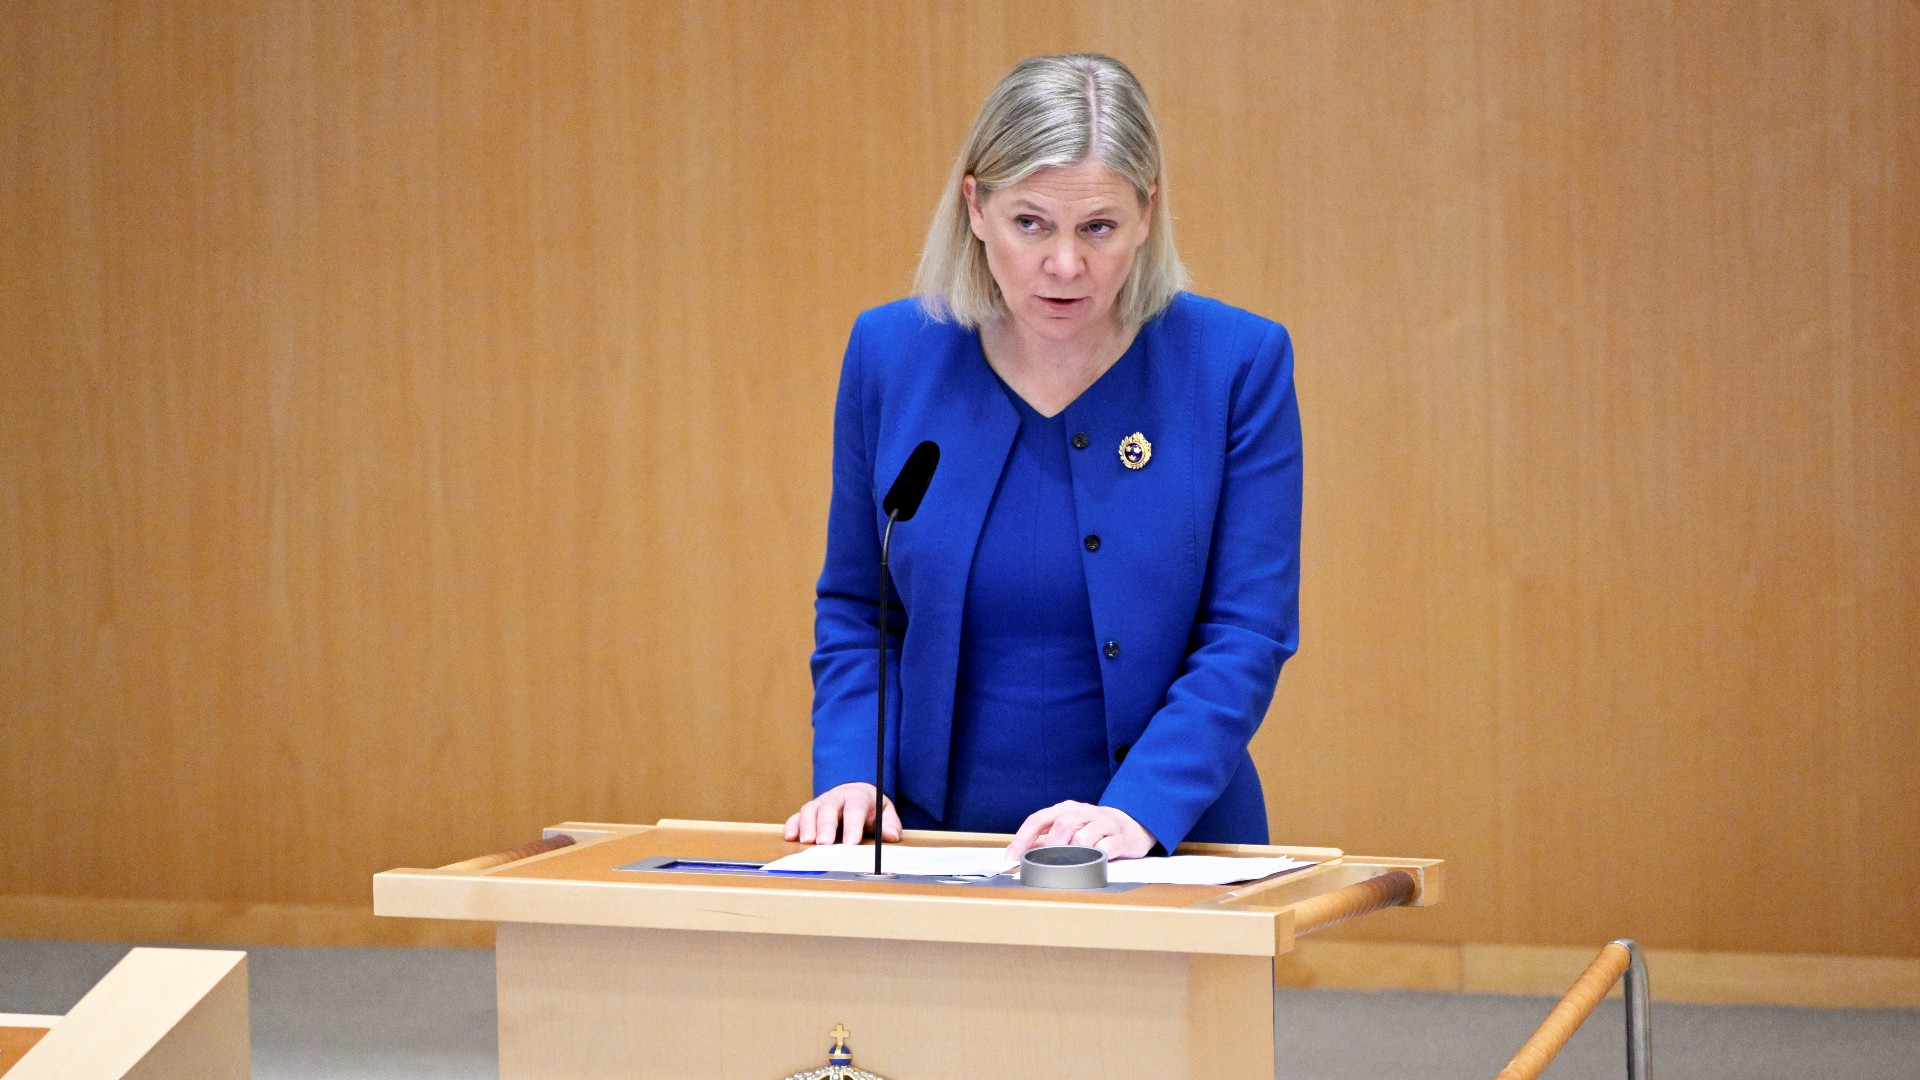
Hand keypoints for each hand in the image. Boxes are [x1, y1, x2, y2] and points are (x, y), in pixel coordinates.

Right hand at [783, 782, 902, 844]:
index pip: (854, 809)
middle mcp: (836, 798)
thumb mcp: (885, 813)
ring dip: (807, 826)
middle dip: (826, 826)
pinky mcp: (808, 812)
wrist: (855, 793)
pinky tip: (790, 837)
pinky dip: (792, 826)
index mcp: (857, 797)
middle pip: (829, 808)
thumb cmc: (870, 808)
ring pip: (810, 810)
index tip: (851, 843)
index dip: (852, 826)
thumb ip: (890, 824)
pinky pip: (796, 816)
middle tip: (824, 844)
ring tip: (807, 842)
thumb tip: (891, 836)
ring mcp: (820, 803)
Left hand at [1005, 801, 1155, 861]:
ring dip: (1073, 855)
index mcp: (1066, 809)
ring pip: (1082, 838)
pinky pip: (1104, 849)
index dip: (1022, 838)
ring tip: (1072, 865)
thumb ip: (1046, 838)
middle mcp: (1084, 812)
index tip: (1011, 856)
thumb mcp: (1068, 827)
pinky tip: (1093, 863)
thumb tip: (1020, 852)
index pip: (1039, 819)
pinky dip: (1095, 858)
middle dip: (1050, 848)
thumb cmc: (1094, 828)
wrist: (1132, 825)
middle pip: (1062, 826)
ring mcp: (1103, 824)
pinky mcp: (1119, 838)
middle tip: (1046, 864)